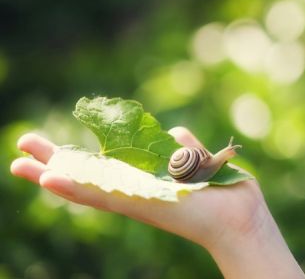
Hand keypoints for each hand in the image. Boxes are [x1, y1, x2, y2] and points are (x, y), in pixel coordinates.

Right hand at [11, 128, 304, 278]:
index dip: (76, 158)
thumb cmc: (225, 191)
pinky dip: (76, 189)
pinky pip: (105, 196)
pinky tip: (50, 179)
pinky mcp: (142, 205)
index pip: (103, 168)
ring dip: (52, 175)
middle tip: (20, 152)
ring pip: (85, 188)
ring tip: (19, 164)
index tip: (48, 144)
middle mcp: (136, 192)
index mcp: (146, 181)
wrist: (241, 213)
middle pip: (86, 177)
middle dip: (54, 164)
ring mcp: (136, 200)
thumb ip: (185, 146)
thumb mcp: (201, 160)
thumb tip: (175, 131)